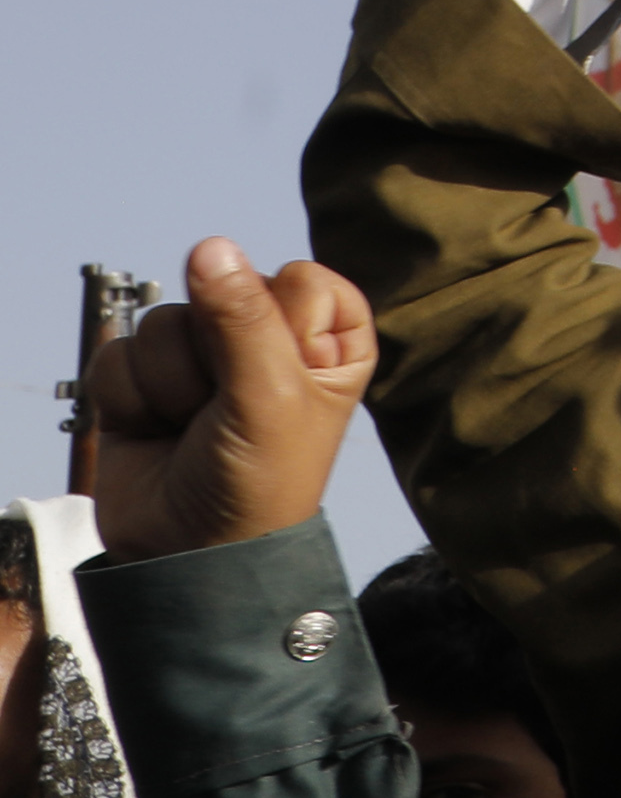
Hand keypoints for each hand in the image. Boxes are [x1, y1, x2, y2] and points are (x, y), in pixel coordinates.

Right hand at [81, 239, 379, 559]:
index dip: (280, 327)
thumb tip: (211, 246)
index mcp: (325, 337)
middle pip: (222, 292)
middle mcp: (265, 339)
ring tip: (189, 427)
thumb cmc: (258, 479)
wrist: (187, 552)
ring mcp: (200, 360)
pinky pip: (118, 354)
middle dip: (214, 357)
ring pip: (164, 322)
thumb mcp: (269, 394)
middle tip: (227, 412)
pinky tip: (152, 431)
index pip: (297, 278)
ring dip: (170, 384)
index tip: (284, 379)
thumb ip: (242, 316)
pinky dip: (129, 398)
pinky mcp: (145, 382)